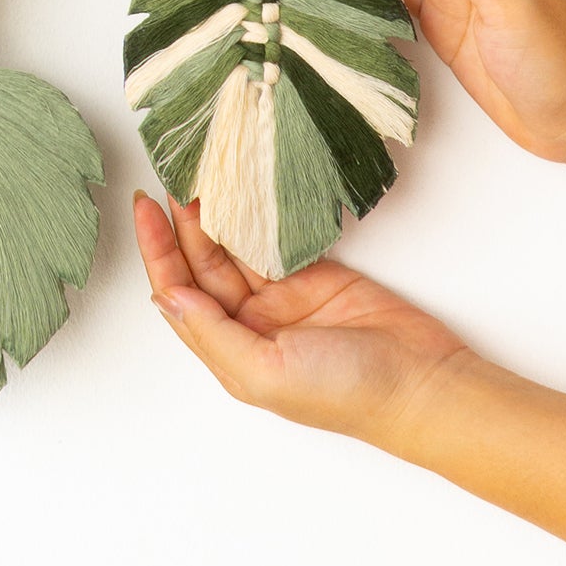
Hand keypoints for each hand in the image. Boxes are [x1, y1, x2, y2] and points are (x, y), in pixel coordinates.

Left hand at [134, 192, 467, 444]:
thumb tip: (166, 296)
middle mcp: (249, 325)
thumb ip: (213, 333)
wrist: (421, 383)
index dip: (156, 251)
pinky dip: (253, 214)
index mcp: (230, 353)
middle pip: (200, 265)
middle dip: (181, 224)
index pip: (178, 293)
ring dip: (214, 214)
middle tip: (171, 174)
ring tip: (197, 172)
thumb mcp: (265, 373)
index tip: (143, 207)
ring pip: (234, 247)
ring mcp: (282, 299)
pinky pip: (272, 239)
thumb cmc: (345, 392)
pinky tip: (237, 188)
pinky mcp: (314, 276)